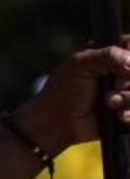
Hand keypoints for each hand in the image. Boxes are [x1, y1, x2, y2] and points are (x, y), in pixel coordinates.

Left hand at [18, 37, 129, 153]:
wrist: (55, 124)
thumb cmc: (62, 91)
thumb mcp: (80, 64)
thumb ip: (109, 55)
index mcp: (109, 54)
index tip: (124, 66)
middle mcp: (120, 72)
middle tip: (116, 86)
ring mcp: (125, 93)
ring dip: (129, 98)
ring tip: (110, 103)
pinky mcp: (126, 113)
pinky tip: (119, 116)